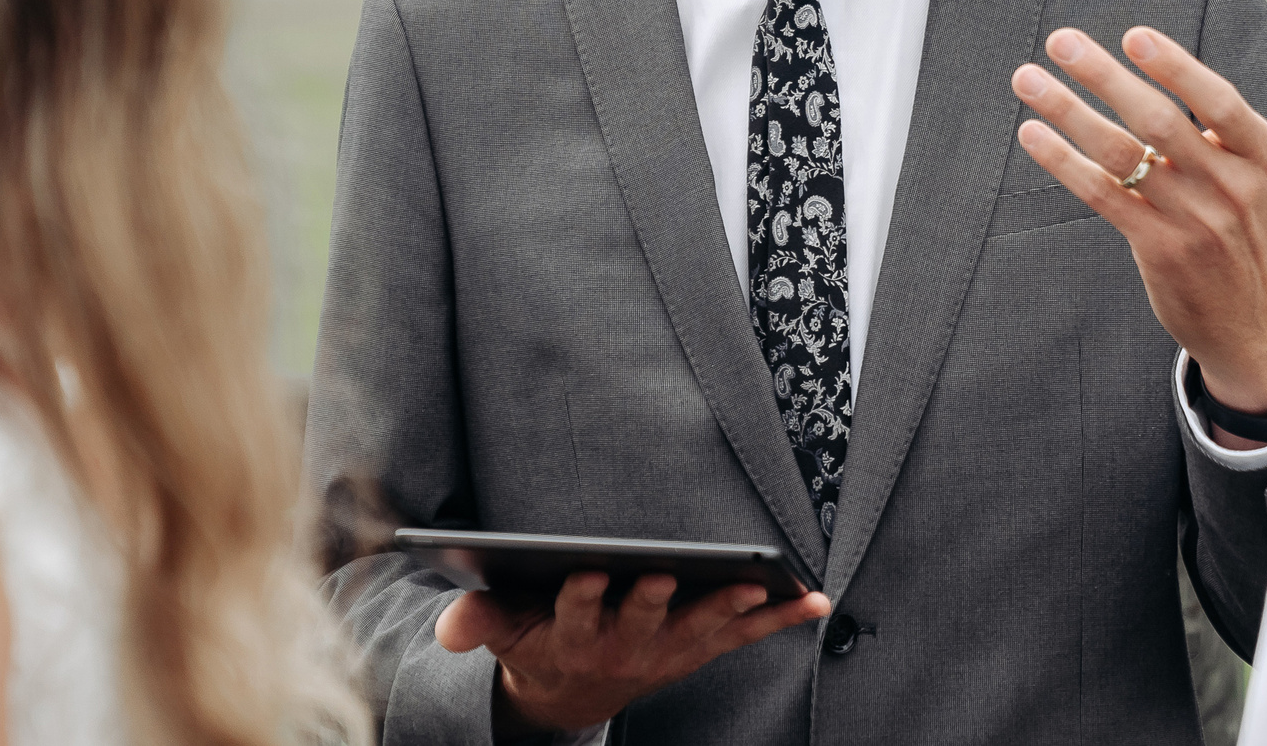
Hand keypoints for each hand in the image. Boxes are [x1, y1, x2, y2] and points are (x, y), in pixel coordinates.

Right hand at [436, 570, 831, 736]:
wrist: (572, 696)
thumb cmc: (536, 642)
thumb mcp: (499, 633)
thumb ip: (477, 622)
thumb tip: (451, 624)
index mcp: (571, 637)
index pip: (573, 614)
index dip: (578, 596)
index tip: (583, 569)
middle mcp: (623, 648)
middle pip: (643, 621)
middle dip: (654, 599)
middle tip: (664, 574)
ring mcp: (667, 652)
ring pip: (702, 630)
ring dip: (730, 611)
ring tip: (759, 588)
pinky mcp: (700, 648)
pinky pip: (746, 636)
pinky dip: (781, 619)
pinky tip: (815, 598)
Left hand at [1011, 27, 1266, 421]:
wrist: (1259, 329)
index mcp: (1263, 161)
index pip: (1221, 105)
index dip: (1179, 70)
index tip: (1135, 35)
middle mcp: (1228, 189)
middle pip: (1160, 124)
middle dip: (1107, 78)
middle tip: (1061, 40)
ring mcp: (1191, 222)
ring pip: (1122, 157)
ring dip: (1069, 113)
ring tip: (1028, 78)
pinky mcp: (1157, 250)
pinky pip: (1103, 198)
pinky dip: (1065, 163)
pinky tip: (1033, 133)